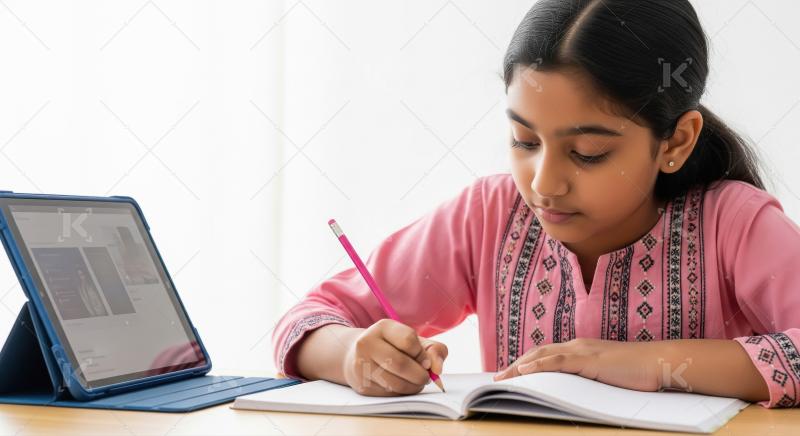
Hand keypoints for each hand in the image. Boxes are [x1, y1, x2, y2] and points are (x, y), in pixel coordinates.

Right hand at [343, 319, 447, 395]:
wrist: (360, 356)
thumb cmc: (395, 348)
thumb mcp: (416, 342)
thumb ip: (435, 350)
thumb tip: (437, 369)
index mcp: (383, 327)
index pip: (408, 340)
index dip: (422, 354)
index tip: (425, 361)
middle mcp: (367, 343)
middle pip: (401, 364)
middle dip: (420, 375)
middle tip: (425, 377)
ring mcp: (361, 364)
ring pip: (396, 383)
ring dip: (413, 386)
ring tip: (416, 382)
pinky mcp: (362, 384)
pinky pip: (389, 394)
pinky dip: (402, 393)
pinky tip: (402, 385)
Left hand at [493, 338, 663, 391]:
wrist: (659, 362)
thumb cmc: (638, 372)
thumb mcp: (606, 375)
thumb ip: (589, 379)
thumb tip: (575, 392)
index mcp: (581, 348)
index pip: (546, 354)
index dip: (526, 363)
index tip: (510, 373)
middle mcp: (577, 346)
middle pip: (537, 353)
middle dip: (515, 365)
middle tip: (498, 377)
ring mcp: (582, 351)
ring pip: (541, 356)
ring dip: (519, 366)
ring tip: (502, 378)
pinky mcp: (588, 359)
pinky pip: (556, 362)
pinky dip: (537, 366)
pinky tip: (523, 372)